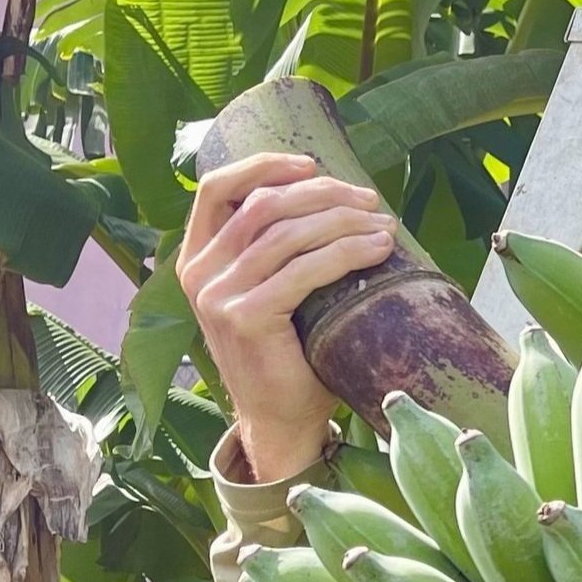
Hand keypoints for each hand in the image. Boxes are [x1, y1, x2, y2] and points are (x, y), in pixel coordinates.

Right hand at [178, 152, 395, 486]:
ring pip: (287, 234)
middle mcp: (199, 273)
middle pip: (263, 204)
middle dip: (323, 193)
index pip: (216, 187)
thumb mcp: (270, 288)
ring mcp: (217, 297)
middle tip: (370, 200)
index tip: (312, 164)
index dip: (264, 165)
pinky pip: (304, 271)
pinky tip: (378, 251)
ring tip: (384, 226)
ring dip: (344, 222)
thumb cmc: (288, 349)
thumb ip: (275, 247)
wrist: (281, 417)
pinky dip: (347, 253)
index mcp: (197, 257)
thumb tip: (332, 193)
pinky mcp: (245, 319)